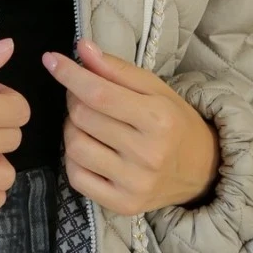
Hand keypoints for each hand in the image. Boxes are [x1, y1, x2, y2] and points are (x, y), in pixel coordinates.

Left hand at [42, 36, 220, 215]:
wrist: (201, 171)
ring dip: (72, 129)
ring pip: (74, 146)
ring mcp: (134, 184)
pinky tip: (90, 149)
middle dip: (74, 99)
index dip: (70, 75)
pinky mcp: (123, 205)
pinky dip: (74, 159)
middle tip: (84, 96)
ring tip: (89, 124)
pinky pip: (76, 177)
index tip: (51, 59)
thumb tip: (82, 47)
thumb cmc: (174, 122)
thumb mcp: (155, 89)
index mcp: (159, 120)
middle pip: (82, 118)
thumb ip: (116, 68)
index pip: (99, 94)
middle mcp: (148, 154)